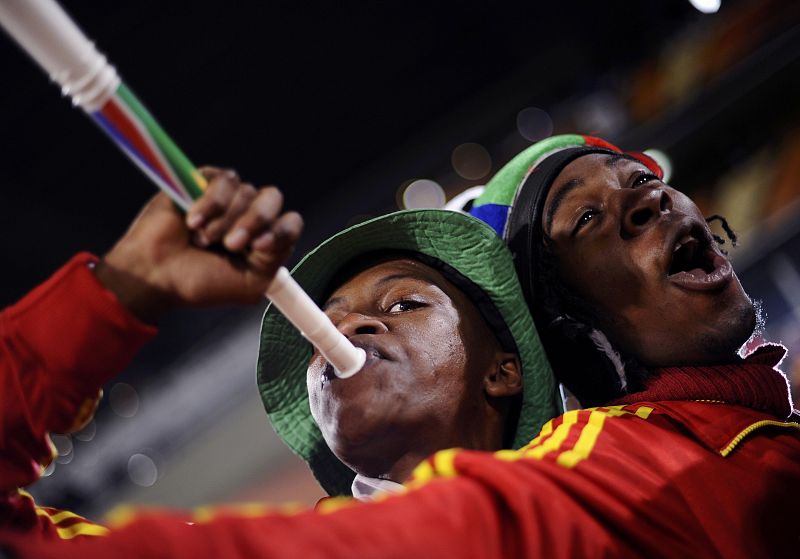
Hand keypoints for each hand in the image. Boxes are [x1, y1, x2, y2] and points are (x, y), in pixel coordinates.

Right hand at [95, 168, 302, 321]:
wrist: (156, 274)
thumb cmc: (200, 282)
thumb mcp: (249, 283)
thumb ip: (274, 258)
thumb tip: (276, 231)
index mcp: (264, 240)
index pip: (291, 223)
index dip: (281, 230)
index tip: (260, 246)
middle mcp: (249, 216)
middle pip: (272, 198)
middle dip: (255, 221)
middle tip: (231, 244)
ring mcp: (228, 199)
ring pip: (247, 191)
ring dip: (224, 221)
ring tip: (201, 241)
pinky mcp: (204, 183)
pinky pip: (225, 181)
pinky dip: (210, 203)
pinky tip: (192, 222)